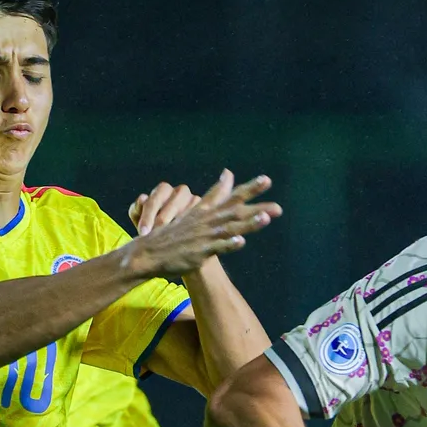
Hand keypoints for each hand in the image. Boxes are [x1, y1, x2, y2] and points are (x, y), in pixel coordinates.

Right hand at [125, 170, 281, 277]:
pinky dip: (228, 244)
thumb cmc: (174, 232)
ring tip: (266, 217)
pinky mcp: (200, 252)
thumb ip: (215, 194)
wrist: (149, 252)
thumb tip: (229, 173)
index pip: (231, 197)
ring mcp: (205, 236)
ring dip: (248, 223)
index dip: (249, 189)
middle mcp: (208, 221)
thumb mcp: (196, 210)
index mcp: (207, 211)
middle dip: (255, 204)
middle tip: (277, 204)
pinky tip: (242, 242)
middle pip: (235, 210)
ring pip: (230, 227)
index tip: (267, 180)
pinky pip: (217, 248)